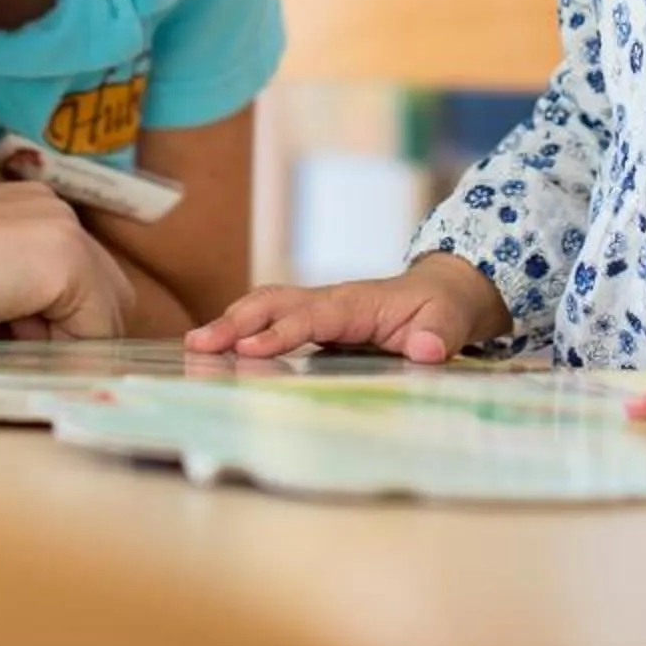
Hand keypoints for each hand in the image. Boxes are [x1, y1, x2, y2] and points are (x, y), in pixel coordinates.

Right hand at [0, 183, 134, 340]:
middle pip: (108, 297)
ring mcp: (63, 230)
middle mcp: (54, 210)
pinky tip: (5, 347)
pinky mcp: (64, 259)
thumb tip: (47, 347)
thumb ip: (9, 301)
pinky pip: (95, 332)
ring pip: (106, 317)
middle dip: (71, 341)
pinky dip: (62, 357)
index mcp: (29, 209)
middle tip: (6, 355)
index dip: (53, 332)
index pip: (80, 286)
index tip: (4, 348)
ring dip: (63, 349)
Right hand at [184, 252, 507, 363]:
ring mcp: (320, 310)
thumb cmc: (443, 310)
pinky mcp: (315, 324)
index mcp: (358, 303)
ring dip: (231, 323)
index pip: (312, 316)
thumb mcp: (451, 322)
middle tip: (199, 345)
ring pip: (267, 306)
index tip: (250, 349)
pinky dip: (243, 329)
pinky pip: (272, 320)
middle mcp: (331, 301)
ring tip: (195, 346)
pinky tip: (219, 351)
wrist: (443, 294)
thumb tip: (428, 351)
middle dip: (236, 321)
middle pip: (275, 302)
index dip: (281, 331)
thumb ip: (439, 335)